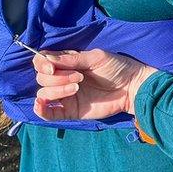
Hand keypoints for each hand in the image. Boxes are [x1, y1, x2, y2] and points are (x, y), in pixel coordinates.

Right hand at [31, 48, 157, 120]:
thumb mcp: (96, 58)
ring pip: (44, 93)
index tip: (52, 67)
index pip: (42, 62)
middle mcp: (62, 78)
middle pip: (42, 78)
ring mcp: (65, 95)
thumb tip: (47, 59)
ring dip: (56, 90)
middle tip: (79, 77)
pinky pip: (48, 113)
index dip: (42, 63)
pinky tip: (41, 104)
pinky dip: (40, 110)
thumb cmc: (116, 67)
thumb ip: (72, 59)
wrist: (132, 87)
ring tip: (77, 88)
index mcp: (67, 62)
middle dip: (57, 77)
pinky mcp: (70, 111)